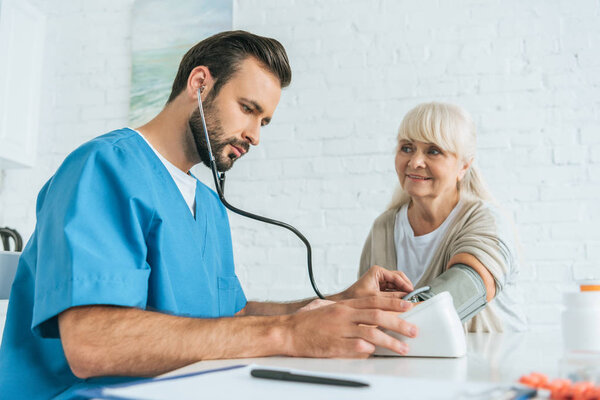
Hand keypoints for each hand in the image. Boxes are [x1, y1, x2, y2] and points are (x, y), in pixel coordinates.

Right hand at [285, 296, 417, 357]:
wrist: (288, 331)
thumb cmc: (309, 322)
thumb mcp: (331, 310)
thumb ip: (350, 313)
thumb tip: (370, 318)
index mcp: (345, 306)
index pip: (374, 301)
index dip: (393, 303)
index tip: (409, 306)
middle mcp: (345, 315)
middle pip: (377, 316)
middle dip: (399, 323)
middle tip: (414, 329)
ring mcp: (340, 330)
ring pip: (371, 332)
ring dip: (390, 340)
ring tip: (404, 347)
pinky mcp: (334, 345)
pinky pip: (355, 347)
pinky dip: (368, 349)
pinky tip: (377, 352)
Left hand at [336, 265, 413, 300]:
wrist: (343, 305)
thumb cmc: (354, 299)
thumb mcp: (375, 299)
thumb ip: (392, 299)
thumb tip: (407, 301)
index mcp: (377, 272)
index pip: (397, 276)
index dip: (407, 285)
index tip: (414, 294)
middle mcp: (379, 275)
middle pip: (399, 280)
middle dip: (407, 289)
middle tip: (414, 298)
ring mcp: (380, 282)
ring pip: (397, 286)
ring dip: (403, 294)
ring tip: (410, 302)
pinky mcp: (380, 290)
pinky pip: (393, 292)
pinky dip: (398, 297)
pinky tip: (402, 304)